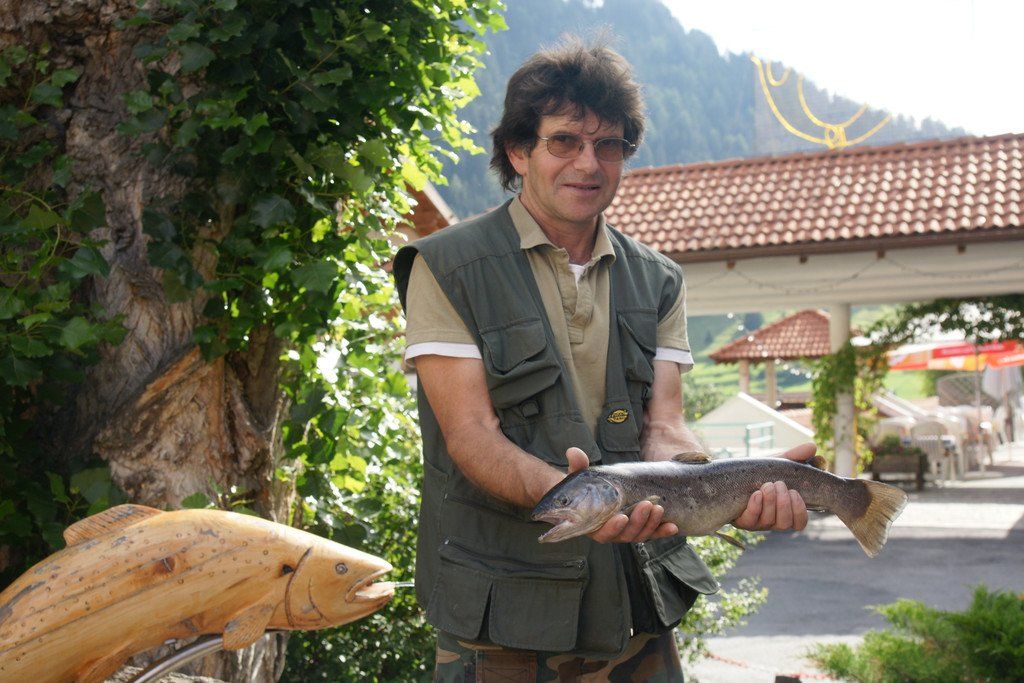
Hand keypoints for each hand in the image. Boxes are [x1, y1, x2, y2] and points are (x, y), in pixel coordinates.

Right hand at [564, 447, 678, 543]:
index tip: (621, 517)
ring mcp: (627, 531)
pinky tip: (673, 526)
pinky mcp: (641, 529)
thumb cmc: (584, 486)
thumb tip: (573, 451)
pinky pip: (652, 533)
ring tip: (659, 507)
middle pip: (626, 535)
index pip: (603, 534)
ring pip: (640, 534)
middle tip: (646, 504)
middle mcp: (611, 532)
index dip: (612, 528)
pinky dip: (662, 531)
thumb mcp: (580, 475)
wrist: (597, 491)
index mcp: (593, 525)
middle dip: (638, 522)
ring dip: (651, 524)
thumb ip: (577, 465)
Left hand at [732, 442, 815, 531]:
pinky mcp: (741, 521)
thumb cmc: (760, 472)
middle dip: (783, 504)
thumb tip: (813, 447)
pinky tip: (756, 493)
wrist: (732, 473)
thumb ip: (795, 456)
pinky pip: (749, 521)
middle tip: (779, 484)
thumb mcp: (778, 463)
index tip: (794, 492)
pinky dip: (755, 507)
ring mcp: (756, 522)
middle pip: (784, 524)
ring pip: (769, 522)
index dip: (800, 511)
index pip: (799, 523)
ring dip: (770, 503)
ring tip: (767, 485)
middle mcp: (772, 520)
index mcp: (785, 511)